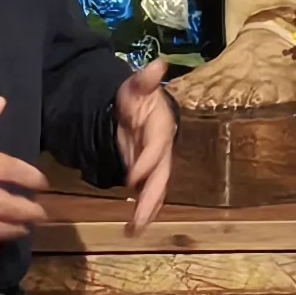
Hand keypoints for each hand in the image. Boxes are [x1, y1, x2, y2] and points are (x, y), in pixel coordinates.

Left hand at [118, 65, 180, 231]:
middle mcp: (163, 150)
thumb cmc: (136, 97)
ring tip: (135, 230)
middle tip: (138, 220)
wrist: (136, 109)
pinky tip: (134, 228)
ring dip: (147, 211)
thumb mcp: (136, 85)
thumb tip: (158, 64)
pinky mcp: (148, 174)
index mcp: (162, 128)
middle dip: (151, 198)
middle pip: (161, 176)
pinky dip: (144, 211)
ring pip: (156, 190)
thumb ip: (145, 79)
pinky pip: (149, 194)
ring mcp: (157, 164)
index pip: (157, 147)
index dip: (146, 163)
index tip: (132, 180)